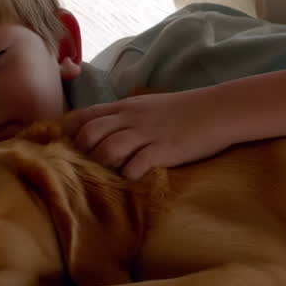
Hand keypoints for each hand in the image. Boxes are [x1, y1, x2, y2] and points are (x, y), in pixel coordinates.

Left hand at [64, 90, 232, 178]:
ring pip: (108, 150)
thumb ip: (124, 116)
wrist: (216, 111)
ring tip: (110, 174)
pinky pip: (135, 167)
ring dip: (103, 165)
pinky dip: (128, 176)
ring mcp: (146, 135)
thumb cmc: (183, 110)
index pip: (85, 116)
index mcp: (125, 107)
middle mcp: (130, 119)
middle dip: (83, 153)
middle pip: (90, 134)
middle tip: (89, 166)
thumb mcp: (147, 106)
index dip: (71, 133)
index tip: (70, 147)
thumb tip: (102, 132)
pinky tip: (133, 179)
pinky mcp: (163, 151)